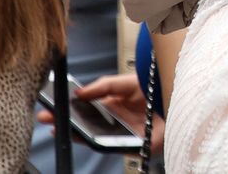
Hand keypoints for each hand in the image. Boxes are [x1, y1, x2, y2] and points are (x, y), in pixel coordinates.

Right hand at [34, 73, 163, 152]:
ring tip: (60, 128)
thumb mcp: (126, 82)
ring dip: (77, 133)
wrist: (180, 95)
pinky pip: (112, 146)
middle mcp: (116, 120)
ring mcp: (123, 132)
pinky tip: (85, 135)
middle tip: (47, 119)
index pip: (85, 109)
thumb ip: (103, 86)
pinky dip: (98, 141)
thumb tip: (79, 93)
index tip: (51, 107)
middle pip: (86, 124)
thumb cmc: (157, 87)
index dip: (69, 110)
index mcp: (114, 104)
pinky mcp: (134, 144)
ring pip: (95, 135)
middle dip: (66, 122)